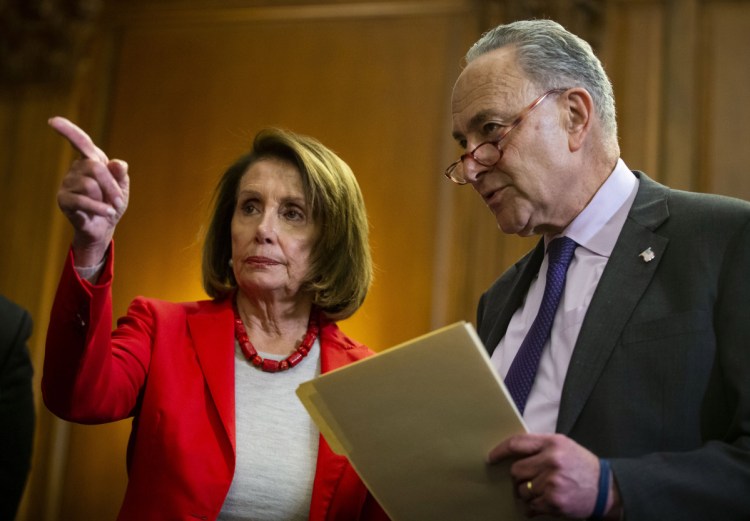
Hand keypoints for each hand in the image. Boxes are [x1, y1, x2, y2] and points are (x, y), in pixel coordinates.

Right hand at [49, 116, 129, 266]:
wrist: (104, 226)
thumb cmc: (112, 203)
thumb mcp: (122, 188)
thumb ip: (120, 175)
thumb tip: (117, 163)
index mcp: (92, 160)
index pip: (81, 142)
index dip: (69, 131)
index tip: (53, 121)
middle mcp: (77, 168)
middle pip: (95, 168)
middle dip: (111, 185)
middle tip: (119, 201)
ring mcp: (67, 183)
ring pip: (90, 185)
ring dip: (106, 199)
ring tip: (109, 207)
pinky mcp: (63, 199)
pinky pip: (82, 200)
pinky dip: (99, 208)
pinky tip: (107, 213)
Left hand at [488, 433, 619, 518]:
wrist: (606, 489)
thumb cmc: (581, 465)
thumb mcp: (564, 445)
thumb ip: (540, 446)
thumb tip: (512, 452)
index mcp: (552, 443)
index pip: (517, 443)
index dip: (500, 451)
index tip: (491, 458)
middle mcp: (552, 461)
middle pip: (516, 470)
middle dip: (520, 477)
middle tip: (530, 480)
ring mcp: (553, 482)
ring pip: (522, 490)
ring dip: (527, 493)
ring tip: (542, 491)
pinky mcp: (554, 501)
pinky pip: (531, 505)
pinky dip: (533, 507)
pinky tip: (542, 503)